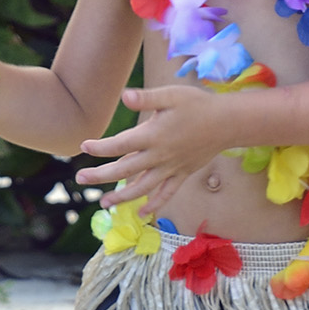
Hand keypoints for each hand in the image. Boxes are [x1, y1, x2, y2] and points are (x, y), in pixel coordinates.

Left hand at [76, 84, 233, 207]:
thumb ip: (146, 99)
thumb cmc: (197, 104)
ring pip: (143, 188)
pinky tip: (143, 214)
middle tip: (80, 179)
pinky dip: (155, 205)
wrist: (228, 122)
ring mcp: (171, 168)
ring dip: (122, 197)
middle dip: (101, 176)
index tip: (83, 147)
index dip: (100, 147)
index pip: (119, 145)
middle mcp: (159, 156)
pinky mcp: (182, 174)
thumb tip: (124, 97)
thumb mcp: (171, 95)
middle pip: (125, 170)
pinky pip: (166, 194)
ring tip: (104, 204)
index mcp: (153, 135)